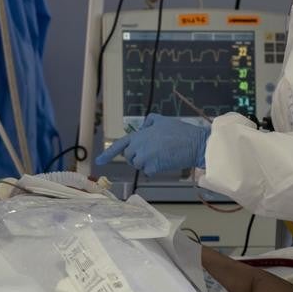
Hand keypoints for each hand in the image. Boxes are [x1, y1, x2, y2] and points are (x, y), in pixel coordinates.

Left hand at [94, 114, 209, 173]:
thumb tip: (142, 128)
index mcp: (139, 135)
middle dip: (137, 156)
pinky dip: (155, 169)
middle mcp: (138, 147)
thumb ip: (148, 122)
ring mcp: (145, 158)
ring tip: (161, 154)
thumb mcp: (161, 120)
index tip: (98, 161)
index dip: (108, 154)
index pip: (119, 145)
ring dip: (147, 163)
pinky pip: (148, 172)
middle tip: (153, 151)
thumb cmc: (179, 131)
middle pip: (130, 157)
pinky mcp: (153, 168)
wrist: (193, 143)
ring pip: (139, 165)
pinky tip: (165, 161)